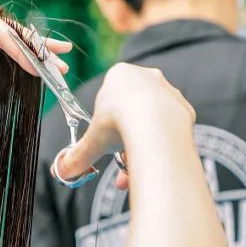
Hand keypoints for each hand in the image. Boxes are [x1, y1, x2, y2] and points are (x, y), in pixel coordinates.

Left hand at [0, 0, 71, 80]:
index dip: (17, 46)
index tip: (33, 61)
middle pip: (14, 34)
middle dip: (38, 50)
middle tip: (60, 64)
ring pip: (15, 43)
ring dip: (39, 55)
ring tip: (62, 67)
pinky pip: (7, 53)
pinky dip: (25, 59)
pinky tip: (43, 67)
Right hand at [56, 63, 195, 180]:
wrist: (154, 124)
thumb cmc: (119, 123)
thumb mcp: (92, 141)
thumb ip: (77, 156)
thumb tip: (61, 171)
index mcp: (119, 75)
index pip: (110, 98)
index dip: (106, 123)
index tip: (105, 141)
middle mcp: (146, 77)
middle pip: (133, 110)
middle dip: (125, 138)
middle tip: (120, 160)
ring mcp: (168, 91)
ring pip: (152, 121)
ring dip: (143, 142)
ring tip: (136, 166)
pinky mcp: (184, 107)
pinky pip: (170, 128)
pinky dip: (162, 142)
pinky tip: (154, 157)